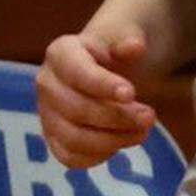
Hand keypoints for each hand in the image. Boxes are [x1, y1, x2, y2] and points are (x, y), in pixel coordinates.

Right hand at [36, 29, 156, 168]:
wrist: (102, 69)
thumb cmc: (112, 52)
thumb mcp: (123, 38)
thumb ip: (127, 42)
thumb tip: (136, 46)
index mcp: (60, 53)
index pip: (76, 71)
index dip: (102, 85)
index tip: (131, 93)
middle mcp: (47, 84)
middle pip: (76, 109)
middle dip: (117, 116)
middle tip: (149, 116)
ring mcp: (47, 114)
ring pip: (73, 138)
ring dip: (112, 139)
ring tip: (142, 131)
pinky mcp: (53, 139)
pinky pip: (70, 157)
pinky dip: (98, 155)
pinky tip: (122, 142)